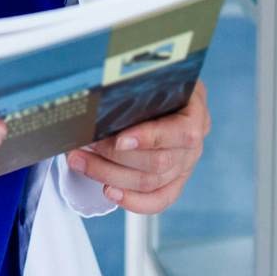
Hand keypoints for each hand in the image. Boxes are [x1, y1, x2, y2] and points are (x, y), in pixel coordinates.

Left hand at [64, 79, 208, 214]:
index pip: (181, 133)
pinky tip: (109, 191)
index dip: (149, 138)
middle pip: (158, 162)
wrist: (171, 93)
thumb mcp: (156, 75)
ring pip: (151, 182)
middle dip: (115, 156)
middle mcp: (194, 145)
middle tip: (85, 144)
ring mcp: (185, 166)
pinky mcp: (175, 183)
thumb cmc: (160, 82)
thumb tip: (105, 92)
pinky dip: (132, 200)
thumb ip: (140, 85)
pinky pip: (158, 200)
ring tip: (81, 161)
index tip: (119, 139)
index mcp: (195, 113)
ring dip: (110, 174)